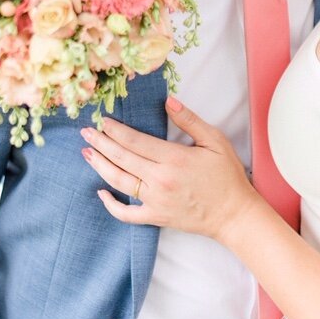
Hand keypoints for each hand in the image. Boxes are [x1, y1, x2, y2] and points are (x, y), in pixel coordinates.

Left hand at [81, 97, 260, 243]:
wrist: (233, 214)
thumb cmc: (226, 176)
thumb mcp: (215, 141)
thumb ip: (190, 120)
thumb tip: (168, 101)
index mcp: (173, 158)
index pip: (134, 140)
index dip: (115, 130)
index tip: (102, 120)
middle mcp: (160, 179)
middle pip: (122, 158)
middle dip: (100, 143)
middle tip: (86, 132)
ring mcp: (156, 201)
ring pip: (119, 181)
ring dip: (100, 166)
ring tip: (87, 153)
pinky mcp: (156, 217)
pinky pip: (126, 214)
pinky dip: (111, 205)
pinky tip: (101, 192)